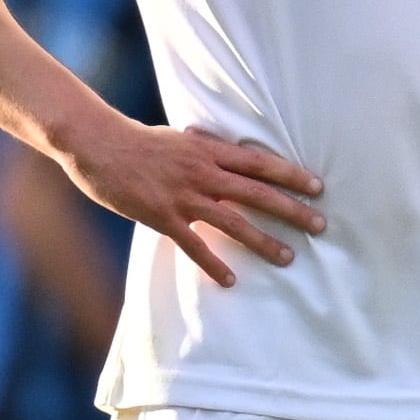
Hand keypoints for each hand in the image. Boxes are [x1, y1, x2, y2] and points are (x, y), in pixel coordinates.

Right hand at [53, 118, 323, 288]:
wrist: (98, 144)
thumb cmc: (137, 140)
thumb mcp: (178, 138)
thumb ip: (204, 148)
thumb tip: (222, 148)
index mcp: (209, 150)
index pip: (260, 163)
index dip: (291, 175)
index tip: (317, 187)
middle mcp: (202, 172)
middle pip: (257, 193)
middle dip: (292, 210)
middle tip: (320, 225)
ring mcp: (183, 196)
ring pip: (234, 222)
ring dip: (264, 241)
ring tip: (288, 257)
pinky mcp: (162, 216)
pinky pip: (194, 245)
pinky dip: (213, 264)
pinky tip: (230, 280)